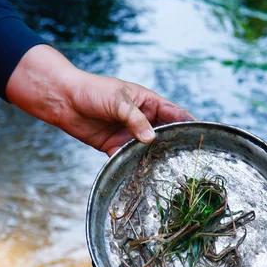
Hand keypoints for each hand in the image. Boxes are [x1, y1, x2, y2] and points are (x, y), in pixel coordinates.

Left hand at [6, 45, 194, 154]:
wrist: (63, 100)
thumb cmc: (92, 91)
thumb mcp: (117, 101)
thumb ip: (135, 119)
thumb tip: (151, 139)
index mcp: (148, 102)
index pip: (174, 114)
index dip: (189, 124)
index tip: (203, 136)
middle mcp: (142, 119)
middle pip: (164, 134)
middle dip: (174, 145)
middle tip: (188, 160)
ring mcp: (129, 134)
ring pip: (148, 149)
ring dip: (155, 158)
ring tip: (168, 172)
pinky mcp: (114, 146)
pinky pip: (128, 158)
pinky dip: (134, 166)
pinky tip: (143, 175)